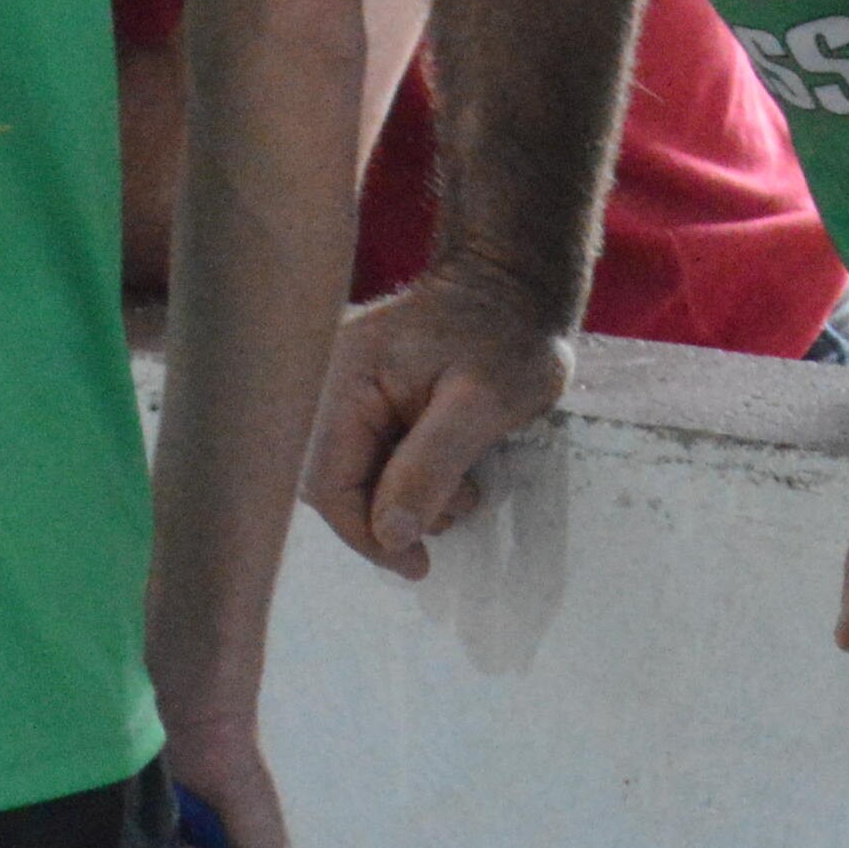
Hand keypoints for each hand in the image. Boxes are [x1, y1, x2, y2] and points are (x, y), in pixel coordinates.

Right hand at [302, 262, 573, 578]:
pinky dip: (408, 475)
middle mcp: (330, 382)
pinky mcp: (370, 391)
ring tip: (463, 485)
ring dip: (405, 497)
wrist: (519, 283)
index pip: (328, 482)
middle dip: (391, 513)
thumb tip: (390, 534)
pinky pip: (372, 452)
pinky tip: (452, 470)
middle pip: (335, 481)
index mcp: (345, 380)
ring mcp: (348, 385)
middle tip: (454, 511)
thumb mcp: (481, 404)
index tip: (417, 565)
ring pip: (355, 472)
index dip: (366, 534)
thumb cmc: (509, 336)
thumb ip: (429, 466)